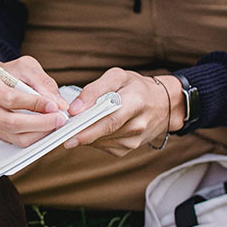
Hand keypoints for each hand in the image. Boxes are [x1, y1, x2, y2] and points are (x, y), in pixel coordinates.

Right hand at [0, 56, 70, 146]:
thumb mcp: (26, 67)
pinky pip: (18, 142)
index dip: (34, 104)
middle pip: (11, 122)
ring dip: (40, 132)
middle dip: (40, 123)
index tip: (54, 105)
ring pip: (16, 136)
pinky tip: (45, 127)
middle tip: (60, 118)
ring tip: (55, 123)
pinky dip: (36, 137)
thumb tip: (60, 104)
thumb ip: (43, 83)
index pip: (10, 99)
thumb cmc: (10, 72)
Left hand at [61, 68, 182, 155]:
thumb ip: (94, 89)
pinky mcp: (129, 148)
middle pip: (104, 133)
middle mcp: (137, 124)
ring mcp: (134, 139)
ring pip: (101, 141)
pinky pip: (105, 146)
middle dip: (81, 135)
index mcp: (135, 102)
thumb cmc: (137, 87)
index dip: (87, 127)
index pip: (109, 119)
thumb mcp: (118, 77)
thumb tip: (74, 108)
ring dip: (86, 135)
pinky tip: (94, 129)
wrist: (164, 104)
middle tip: (62, 135)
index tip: (68, 130)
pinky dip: (95, 139)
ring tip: (77, 125)